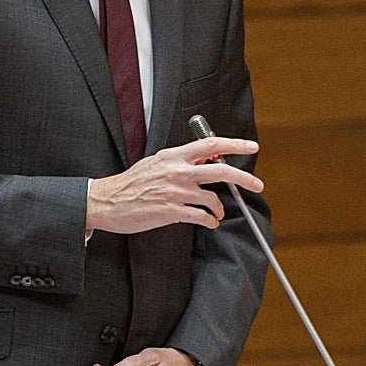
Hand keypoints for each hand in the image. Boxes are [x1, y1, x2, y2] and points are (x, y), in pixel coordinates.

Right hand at [86, 136, 261, 233]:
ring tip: (215, 213)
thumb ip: (180, 160)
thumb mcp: (156, 163)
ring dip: (219, 209)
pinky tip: (207, 221)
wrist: (107, 201)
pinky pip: (202, 217)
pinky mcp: (171, 211)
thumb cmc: (131, 183)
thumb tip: (206, 158)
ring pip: (213, 200)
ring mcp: (175, 192)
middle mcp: (176, 171)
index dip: (234, 144)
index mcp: (173, 156)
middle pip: (220, 171)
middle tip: (257, 185)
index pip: (210, 145)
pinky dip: (209, 221)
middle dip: (243, 179)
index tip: (251, 147)